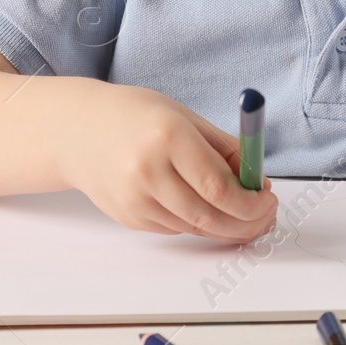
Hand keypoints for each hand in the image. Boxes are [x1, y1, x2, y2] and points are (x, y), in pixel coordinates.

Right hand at [56, 83, 277, 244]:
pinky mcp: (127, 217)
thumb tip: (257, 181)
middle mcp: (147, 171)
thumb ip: (223, 149)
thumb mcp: (184, 117)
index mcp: (167, 137)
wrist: (77, 130)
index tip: (268, 200)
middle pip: (209, 215)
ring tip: (245, 215)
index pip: (218, 186)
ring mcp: (134, 198)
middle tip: (265, 217)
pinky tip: (205, 208)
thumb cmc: (136, 116)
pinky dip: (198, 223)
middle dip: (246, 222)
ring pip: (194, 227)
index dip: (251, 202)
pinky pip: (175, 228)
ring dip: (226, 226)